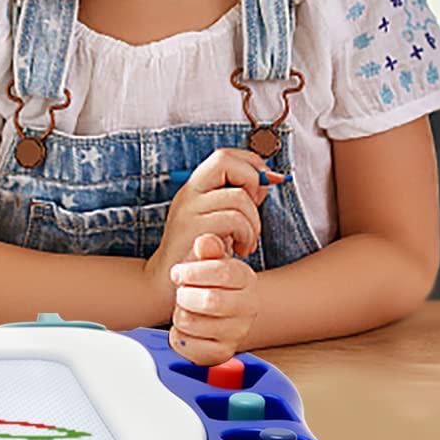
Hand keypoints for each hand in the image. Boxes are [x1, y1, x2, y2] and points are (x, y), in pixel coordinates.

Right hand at [144, 148, 274, 318]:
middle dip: (251, 181)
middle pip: (225, 162)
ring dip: (254, 221)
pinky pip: (234, 220)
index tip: (264, 184)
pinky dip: (247, 235)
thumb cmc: (202, 253)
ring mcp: (188, 210)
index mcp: (195, 187)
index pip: (224, 156)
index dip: (250, 163)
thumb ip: (237, 199)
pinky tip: (241, 250)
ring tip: (247, 240)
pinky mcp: (194, 230)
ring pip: (238, 197)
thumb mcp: (217, 220)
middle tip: (255, 207)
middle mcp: (189, 193)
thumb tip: (269, 178)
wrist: (170, 283)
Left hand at [168, 232, 259, 365]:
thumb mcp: (203, 258)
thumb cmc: (202, 280)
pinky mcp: (223, 352)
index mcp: (246, 278)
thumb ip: (206, 248)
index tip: (177, 272)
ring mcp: (238, 332)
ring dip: (180, 315)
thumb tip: (205, 240)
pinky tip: (187, 329)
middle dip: (185, 295)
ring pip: (193, 323)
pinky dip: (180, 337)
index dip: (194, 272)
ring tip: (186, 310)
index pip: (225, 272)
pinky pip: (191, 346)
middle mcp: (248, 306)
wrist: (202, 309)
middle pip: (211, 301)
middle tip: (181, 293)